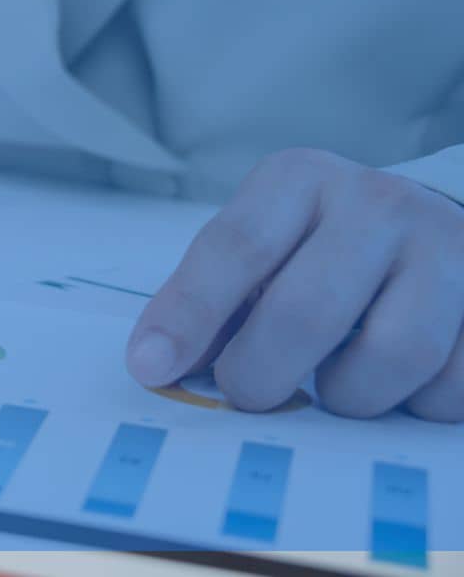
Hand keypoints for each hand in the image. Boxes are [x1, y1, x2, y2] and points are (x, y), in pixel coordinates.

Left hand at [127, 147, 463, 418]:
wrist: (444, 220)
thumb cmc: (327, 244)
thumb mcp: (265, 244)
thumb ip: (213, 299)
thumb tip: (160, 365)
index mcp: (300, 180)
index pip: (233, 248)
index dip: (188, 315)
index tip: (150, 368)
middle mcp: (377, 204)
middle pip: (305, 311)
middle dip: (261, 373)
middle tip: (246, 393)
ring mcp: (447, 250)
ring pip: (391, 356)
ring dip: (348, 395)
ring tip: (333, 384)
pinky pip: (453, 386)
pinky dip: (416, 404)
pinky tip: (399, 383)